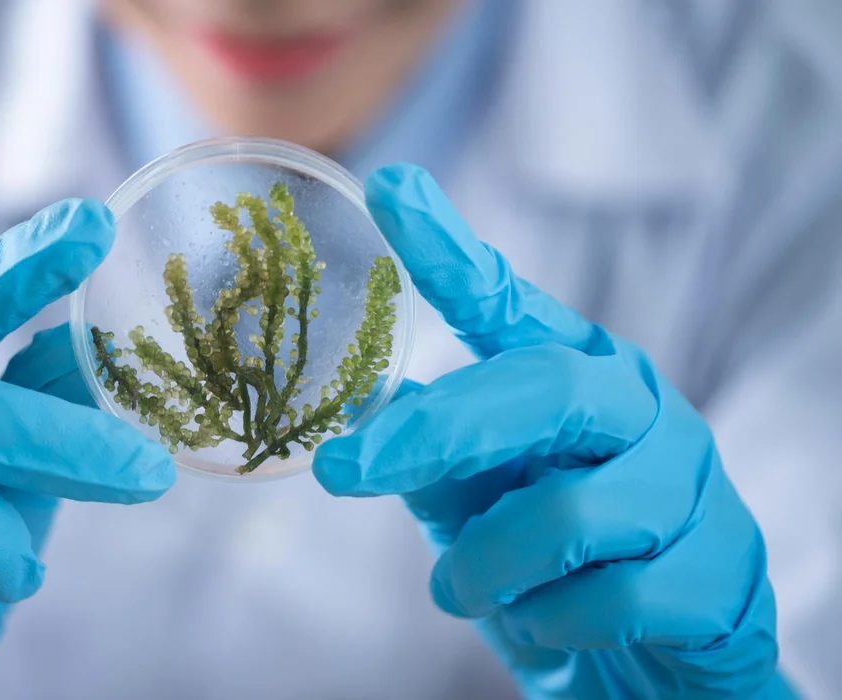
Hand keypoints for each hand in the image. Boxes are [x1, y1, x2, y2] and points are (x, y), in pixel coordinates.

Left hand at [314, 165, 795, 698]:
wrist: (656, 669)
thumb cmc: (556, 570)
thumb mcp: (482, 504)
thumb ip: (440, 457)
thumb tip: (369, 408)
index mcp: (577, 377)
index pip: (509, 304)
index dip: (448, 250)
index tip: (389, 188)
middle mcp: (639, 411)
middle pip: (540, 388)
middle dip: (434, 433)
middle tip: (342, 473)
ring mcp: (690, 489)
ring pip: (566, 516)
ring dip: (487, 567)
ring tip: (461, 589)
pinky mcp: (719, 577)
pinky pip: (608, 600)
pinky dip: (548, 623)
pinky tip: (547, 626)